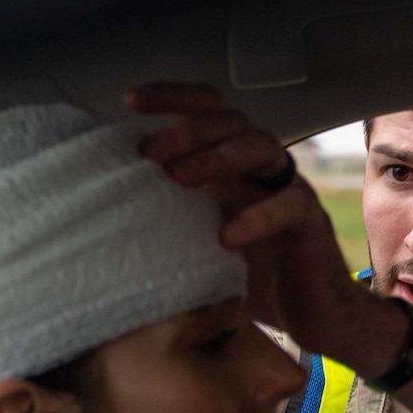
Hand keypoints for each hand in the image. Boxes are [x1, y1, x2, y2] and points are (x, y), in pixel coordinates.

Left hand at [127, 82, 406, 373]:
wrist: (312, 315)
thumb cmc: (249, 275)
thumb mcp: (197, 239)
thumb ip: (166, 215)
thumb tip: (100, 206)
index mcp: (232, 163)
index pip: (207, 110)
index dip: (172, 97)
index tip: (129, 101)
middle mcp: (260, 168)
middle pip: (231, 120)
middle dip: (188, 128)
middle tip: (151, 152)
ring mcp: (289, 190)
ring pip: (261, 147)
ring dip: (217, 157)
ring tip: (180, 179)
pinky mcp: (310, 223)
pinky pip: (290, 205)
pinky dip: (257, 216)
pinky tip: (227, 235)